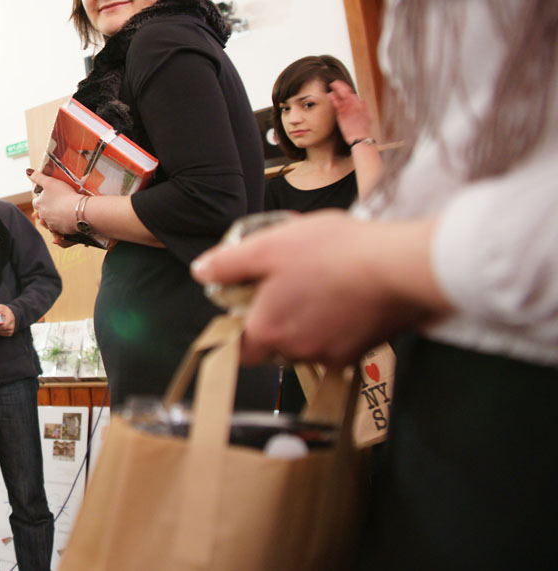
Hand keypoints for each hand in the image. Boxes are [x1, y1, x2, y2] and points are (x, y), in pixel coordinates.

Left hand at [28, 169, 79, 235]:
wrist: (78, 211)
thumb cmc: (64, 195)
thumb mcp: (50, 182)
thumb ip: (38, 177)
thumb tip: (27, 171)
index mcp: (39, 204)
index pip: (36, 202)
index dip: (42, 199)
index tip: (49, 197)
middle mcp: (43, 216)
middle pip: (43, 213)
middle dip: (48, 210)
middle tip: (58, 204)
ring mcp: (52, 225)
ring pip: (50, 222)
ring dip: (55, 218)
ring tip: (63, 213)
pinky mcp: (61, 231)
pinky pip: (59, 229)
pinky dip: (62, 226)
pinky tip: (68, 221)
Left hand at [190, 211, 446, 366]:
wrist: (398, 266)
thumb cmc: (333, 252)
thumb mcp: (269, 246)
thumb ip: (230, 263)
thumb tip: (202, 272)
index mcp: (268, 330)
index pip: (239, 349)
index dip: (239, 327)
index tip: (247, 303)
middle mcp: (296, 352)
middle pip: (273, 345)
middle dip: (276, 319)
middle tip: (287, 283)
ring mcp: (331, 355)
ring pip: (306, 343)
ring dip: (307, 320)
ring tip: (320, 282)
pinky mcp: (361, 351)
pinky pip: (337, 342)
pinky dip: (336, 324)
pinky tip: (345, 294)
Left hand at [329, 80, 372, 143]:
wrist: (360, 138)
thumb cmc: (363, 129)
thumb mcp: (368, 115)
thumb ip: (364, 106)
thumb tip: (361, 100)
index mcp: (361, 104)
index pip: (353, 93)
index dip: (346, 88)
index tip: (342, 86)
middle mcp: (355, 104)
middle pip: (347, 91)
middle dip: (340, 85)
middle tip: (335, 82)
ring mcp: (348, 109)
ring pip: (342, 95)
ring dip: (336, 88)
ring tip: (332, 85)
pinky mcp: (342, 114)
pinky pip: (337, 103)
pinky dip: (334, 97)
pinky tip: (330, 94)